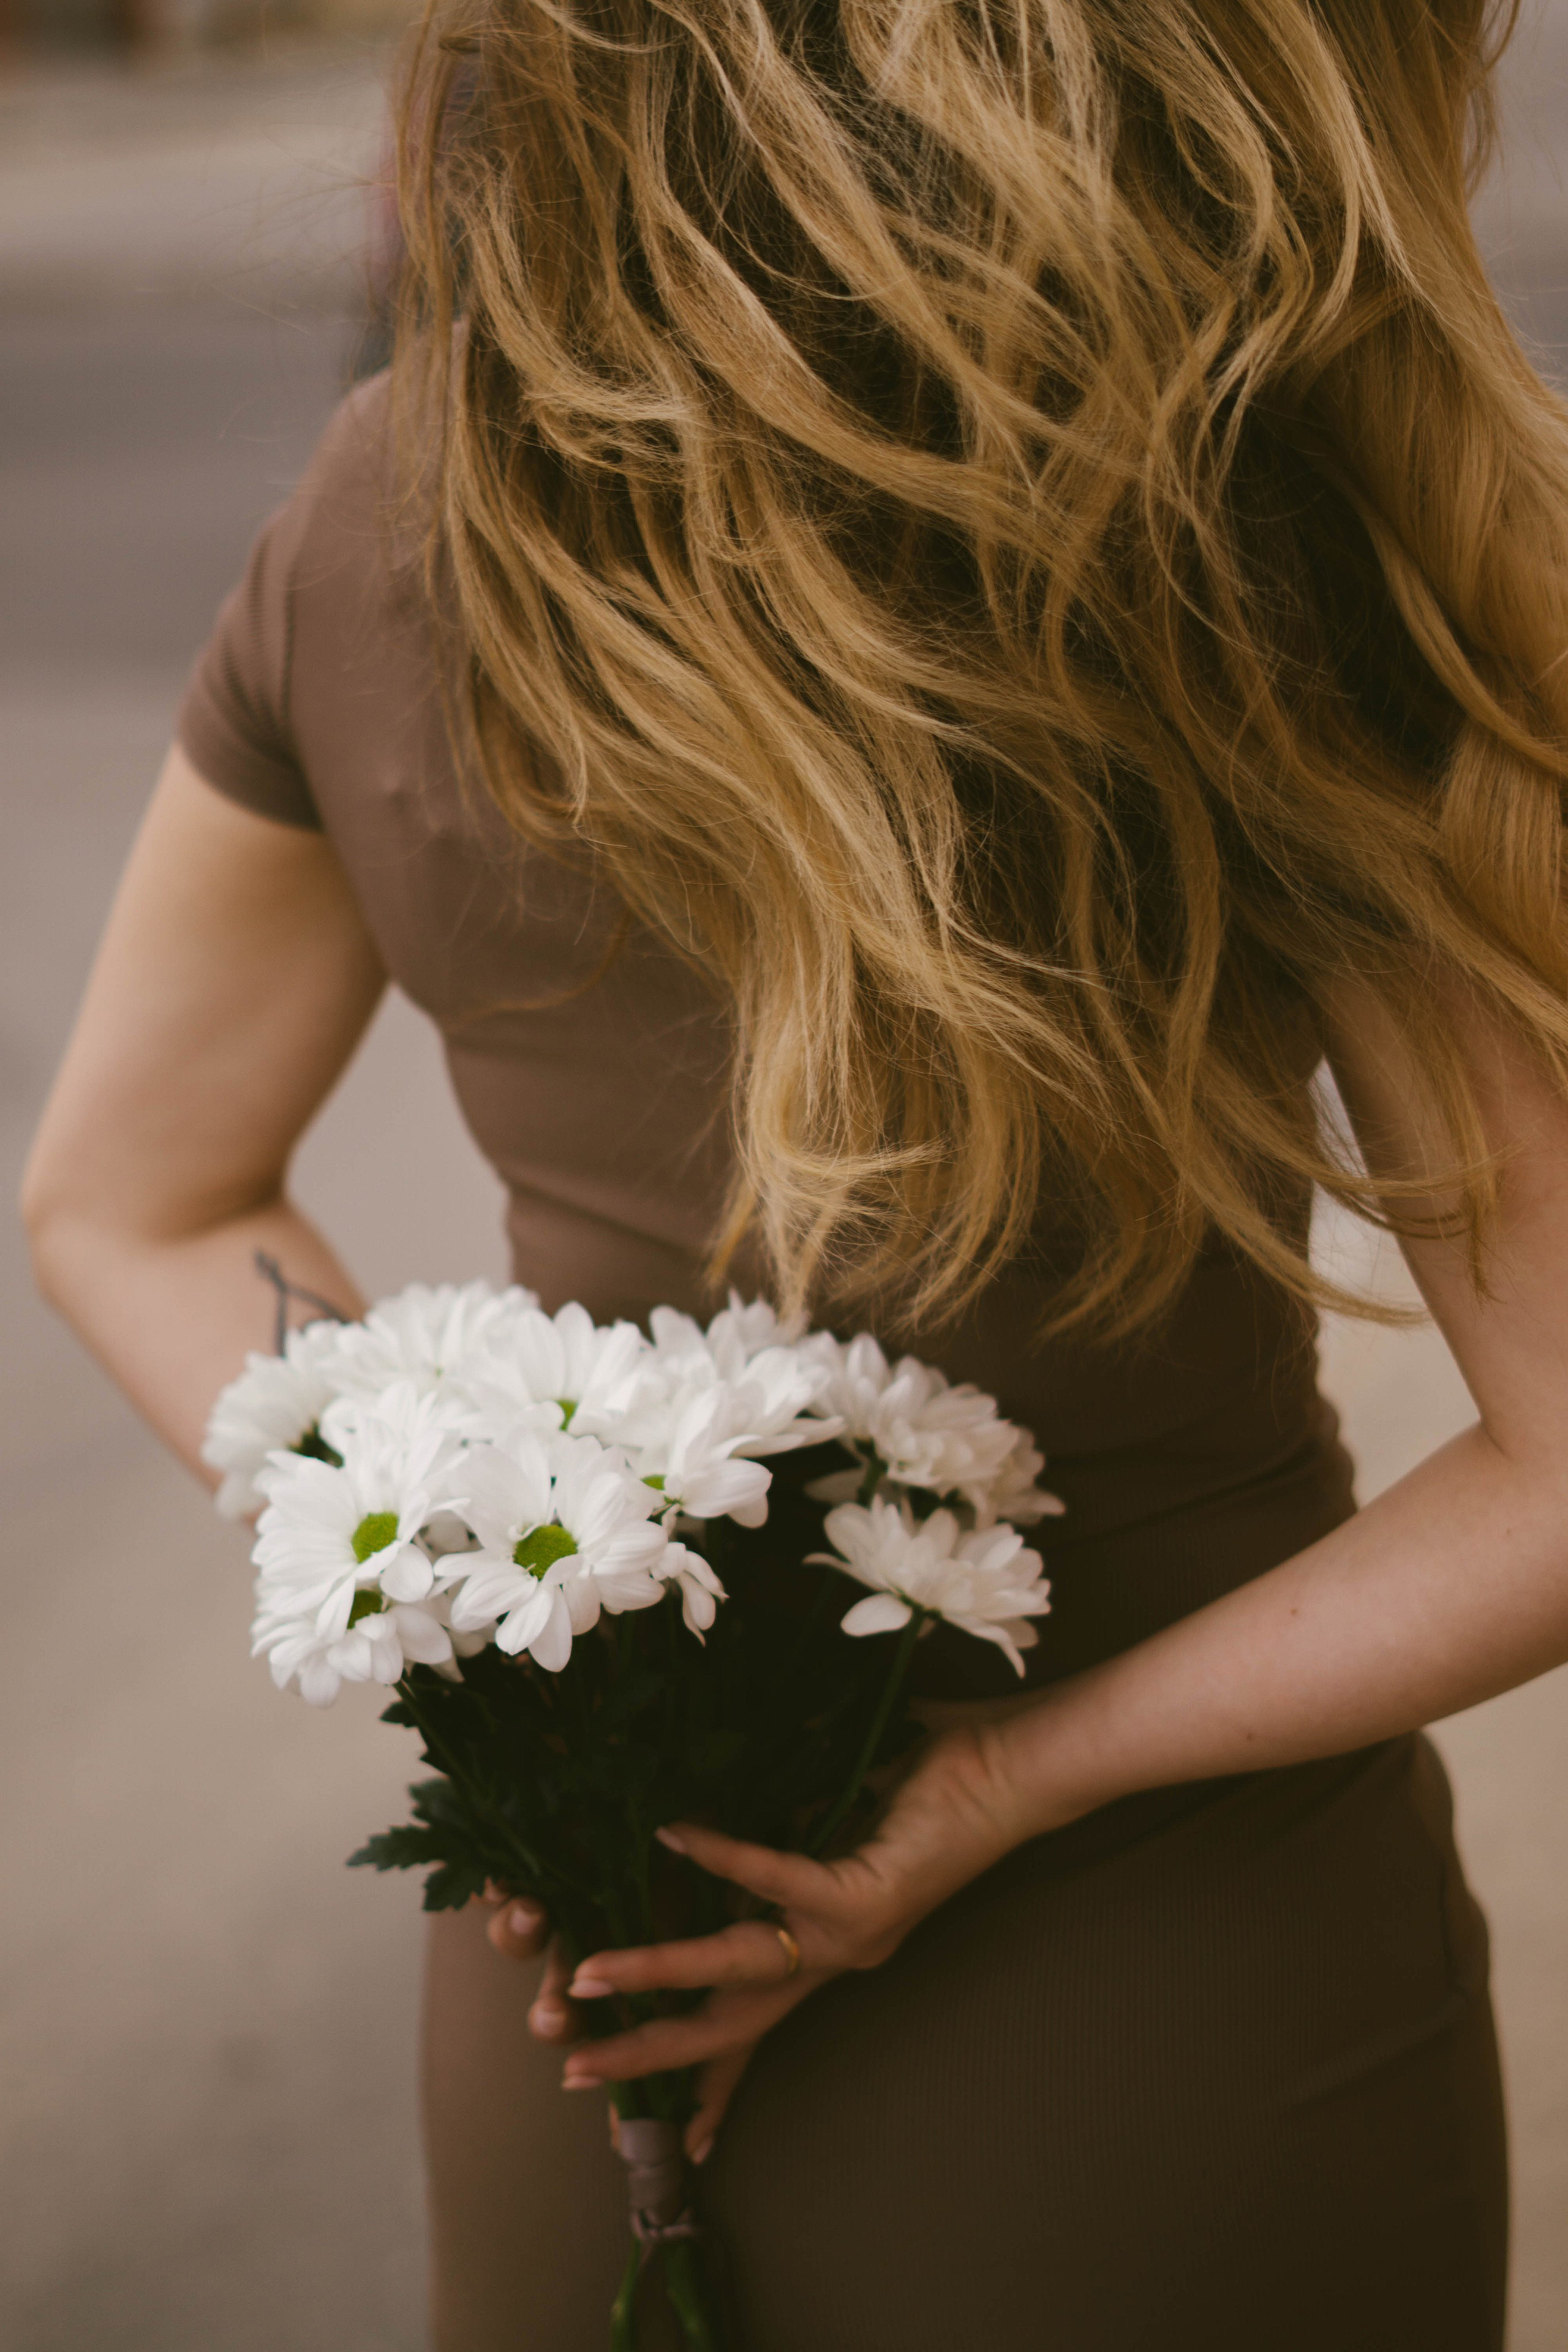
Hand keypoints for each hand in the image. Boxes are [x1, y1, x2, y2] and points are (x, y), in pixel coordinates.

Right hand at [555, 1723, 1026, 2161]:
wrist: (1018, 1770)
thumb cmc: (934, 1784)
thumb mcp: (832, 1821)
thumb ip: (774, 1837)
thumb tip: (690, 1825)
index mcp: (829, 1948)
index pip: (752, 2022)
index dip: (709, 2078)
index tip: (671, 2133)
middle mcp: (837, 1956)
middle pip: (727, 2022)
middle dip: (648, 2050)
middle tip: (575, 2071)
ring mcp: (850, 1933)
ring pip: (736, 1964)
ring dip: (657, 1968)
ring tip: (590, 1969)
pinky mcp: (866, 1893)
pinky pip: (778, 1878)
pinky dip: (722, 1854)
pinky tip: (672, 1833)